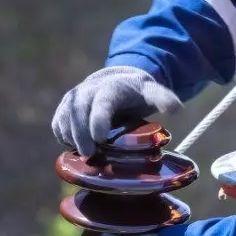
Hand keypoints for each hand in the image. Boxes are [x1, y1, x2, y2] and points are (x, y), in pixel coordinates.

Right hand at [51, 66, 181, 156]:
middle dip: (81, 134)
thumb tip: (177, 109)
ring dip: (72, 137)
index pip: (102, 103)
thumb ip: (164, 99)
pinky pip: (58, 125)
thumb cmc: (136, 93)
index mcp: (111, 88)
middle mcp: (88, 91)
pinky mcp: (64, 109)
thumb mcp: (152, 93)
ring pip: (65, 119)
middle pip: (78, 112)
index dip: (98, 119)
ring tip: (87, 154)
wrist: (115, 81)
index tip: (100, 137)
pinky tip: (78, 147)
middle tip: (90, 155)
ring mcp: (73, 99)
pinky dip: (64, 137)